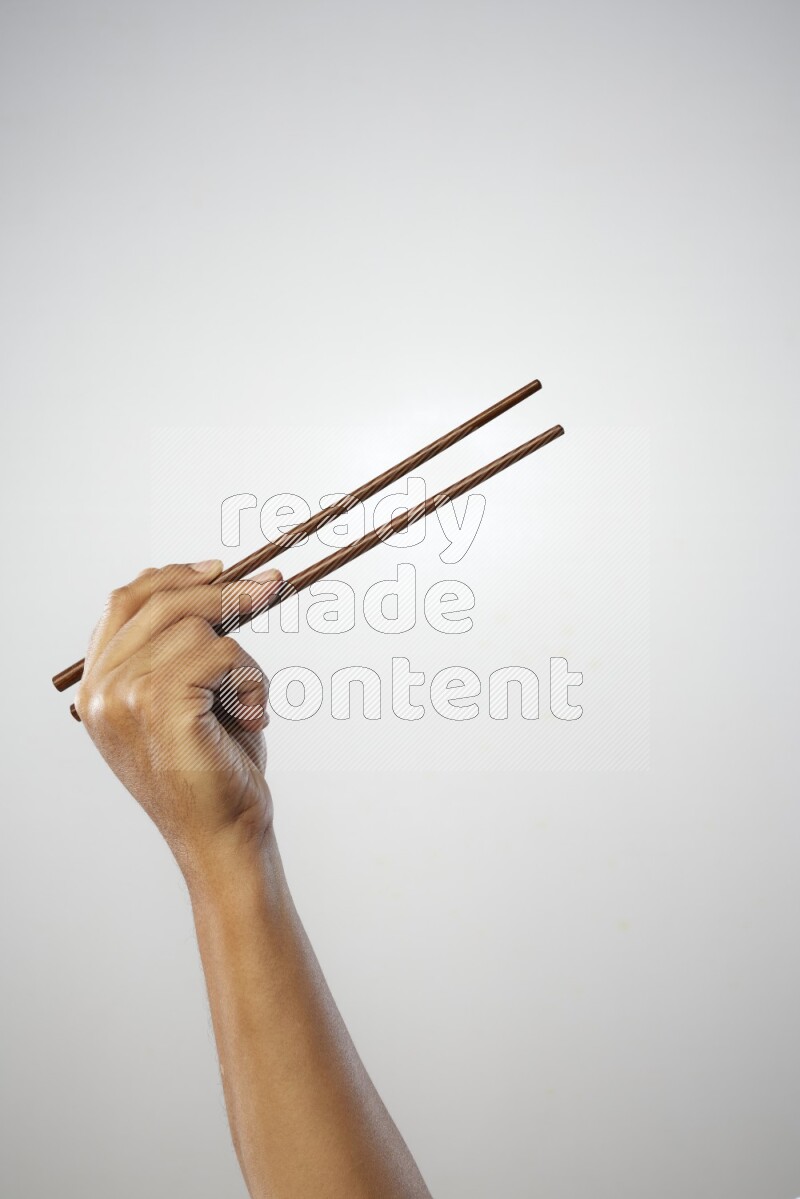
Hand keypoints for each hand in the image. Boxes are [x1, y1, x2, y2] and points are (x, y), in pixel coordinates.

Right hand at [75, 561, 282, 879]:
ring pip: (199, 627)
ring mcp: (124, 694)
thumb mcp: (190, 699)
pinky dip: (252, 679)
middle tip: (273, 586)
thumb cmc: (214, 771)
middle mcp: (100, 688)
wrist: (222, 836)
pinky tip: (253, 716)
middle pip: (162, 602)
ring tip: (251, 704)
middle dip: (225, 591)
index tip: (221, 569)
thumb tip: (222, 585)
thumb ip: (183, 649)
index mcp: (97, 687)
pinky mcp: (160, 702)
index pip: (125, 603)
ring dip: (244, 661)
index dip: (173, 577)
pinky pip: (223, 652)